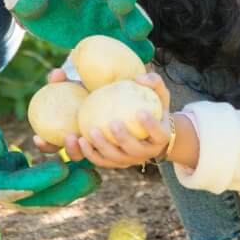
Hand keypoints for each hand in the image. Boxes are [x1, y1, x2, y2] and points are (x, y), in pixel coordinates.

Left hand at [8, 0, 155, 57]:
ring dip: (137, 24)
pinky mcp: (111, 35)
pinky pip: (128, 41)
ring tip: (139, 35)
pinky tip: (142, 57)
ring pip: (131, 16)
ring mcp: (110, 13)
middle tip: (124, 7)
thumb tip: (35, 5)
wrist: (41, 6)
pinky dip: (136, 48)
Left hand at [30, 66, 174, 168]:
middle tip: (113, 123)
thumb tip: (140, 78)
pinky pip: (101, 161)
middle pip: (135, 151)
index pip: (159, 134)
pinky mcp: (114, 162)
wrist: (143, 127)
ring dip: (103, 147)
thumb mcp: (157, 93)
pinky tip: (78, 140)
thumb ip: (152, 82)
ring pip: (116, 159)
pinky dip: (89, 153)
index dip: (151, 127)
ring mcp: (129, 160)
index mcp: (160, 137)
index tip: (140, 112)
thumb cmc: (150, 105)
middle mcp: (146, 152)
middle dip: (124, 139)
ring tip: (91, 131)